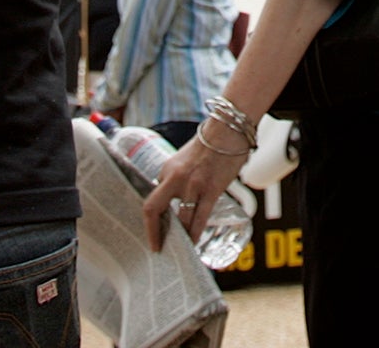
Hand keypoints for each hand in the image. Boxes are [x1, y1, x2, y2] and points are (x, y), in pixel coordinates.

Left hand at [145, 123, 248, 250]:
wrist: (228, 129)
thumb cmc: (208, 145)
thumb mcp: (183, 161)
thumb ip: (175, 180)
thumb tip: (173, 202)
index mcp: (166, 170)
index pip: (152, 200)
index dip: (150, 221)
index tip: (151, 235)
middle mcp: (175, 177)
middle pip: (153, 209)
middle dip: (153, 232)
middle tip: (158, 248)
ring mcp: (193, 184)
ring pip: (181, 219)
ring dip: (181, 236)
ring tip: (183, 248)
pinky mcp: (211, 188)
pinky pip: (200, 217)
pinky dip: (195, 233)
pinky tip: (194, 243)